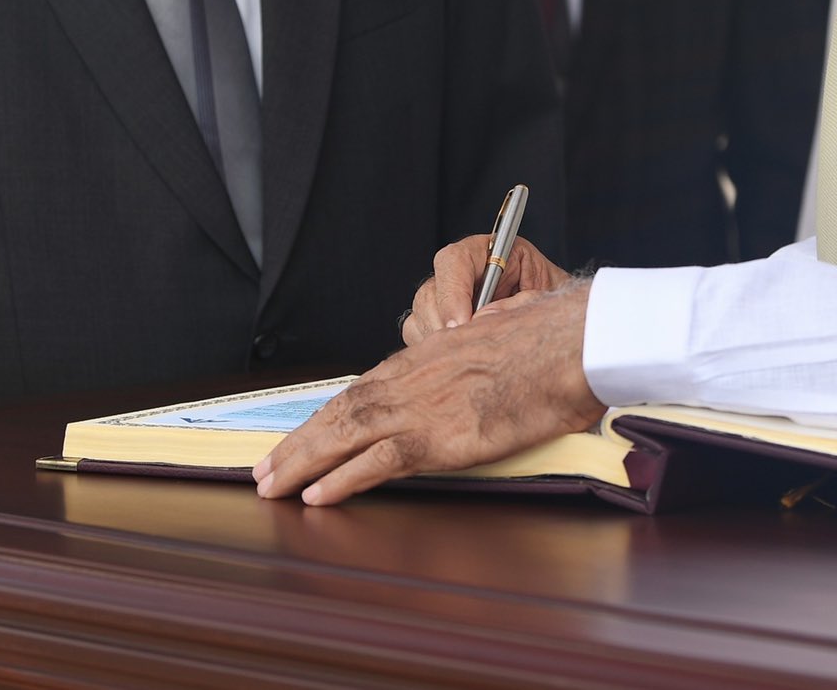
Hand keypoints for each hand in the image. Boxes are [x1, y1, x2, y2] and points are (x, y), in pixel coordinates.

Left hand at [258, 278, 602, 505]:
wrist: (572, 342)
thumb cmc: (548, 340)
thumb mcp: (497, 342)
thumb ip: (471, 363)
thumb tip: (470, 375)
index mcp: (427, 357)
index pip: (363, 389)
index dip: (329, 415)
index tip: (304, 434)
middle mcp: (414, 377)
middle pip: (341, 410)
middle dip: (298, 442)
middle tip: (264, 469)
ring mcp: (423, 405)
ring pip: (344, 434)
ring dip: (302, 461)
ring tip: (270, 484)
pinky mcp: (440, 435)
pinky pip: (378, 461)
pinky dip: (341, 479)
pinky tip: (316, 496)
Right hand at [401, 233, 572, 345]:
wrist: (558, 328)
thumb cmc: (557, 304)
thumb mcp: (551, 296)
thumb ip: (525, 301)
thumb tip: (487, 318)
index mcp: (490, 253)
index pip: (454, 260)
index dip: (453, 291)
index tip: (461, 324)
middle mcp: (462, 274)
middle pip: (430, 292)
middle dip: (444, 326)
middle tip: (467, 350)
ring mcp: (445, 299)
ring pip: (420, 317)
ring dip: (438, 342)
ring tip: (470, 358)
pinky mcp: (436, 325)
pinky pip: (418, 339)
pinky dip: (433, 354)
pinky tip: (461, 362)